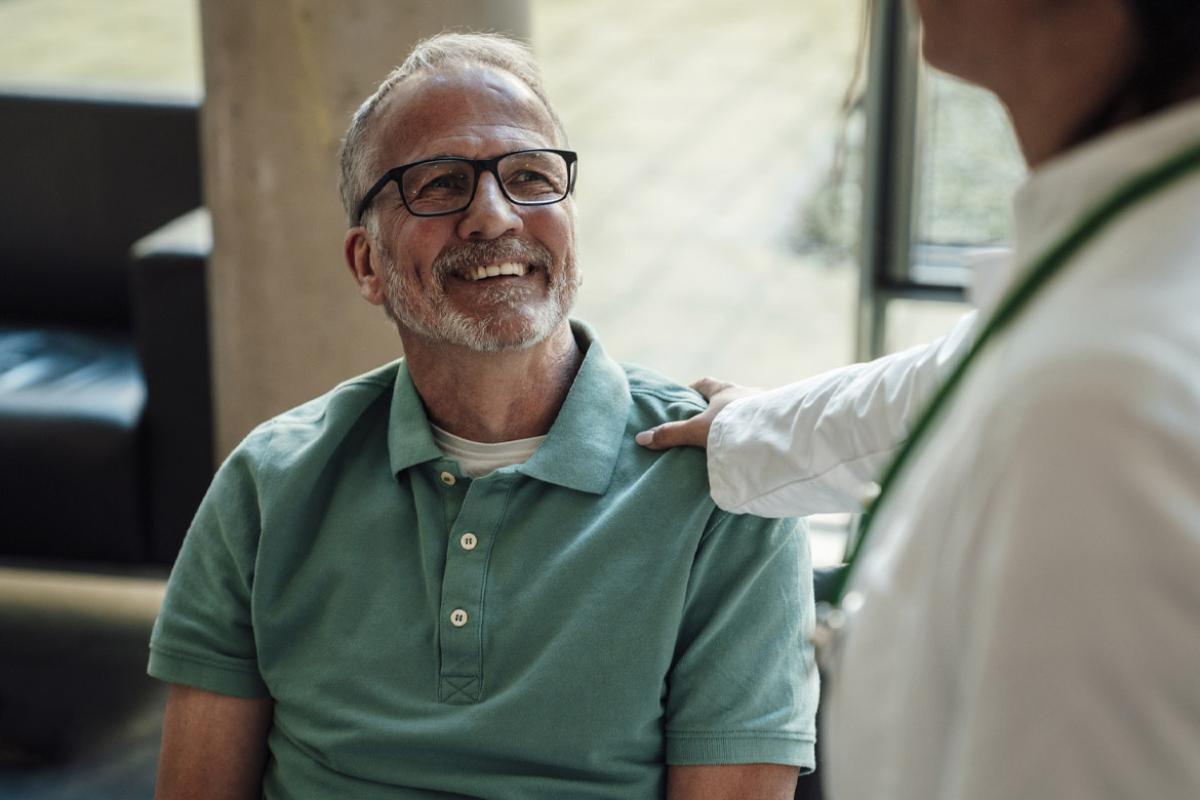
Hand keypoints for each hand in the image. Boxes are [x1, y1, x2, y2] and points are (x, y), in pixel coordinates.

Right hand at [635, 377, 760, 449]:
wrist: (772, 433)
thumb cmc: (732, 425)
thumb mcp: (697, 431)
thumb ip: (672, 434)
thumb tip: (641, 439)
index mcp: (725, 390)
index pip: (705, 383)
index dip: (694, 389)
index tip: (686, 397)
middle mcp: (746, 392)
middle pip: (729, 394)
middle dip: (719, 405)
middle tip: (708, 420)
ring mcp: (765, 405)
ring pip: (748, 408)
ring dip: (740, 419)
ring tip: (733, 436)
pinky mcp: (780, 420)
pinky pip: (764, 422)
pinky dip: (757, 431)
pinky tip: (755, 444)